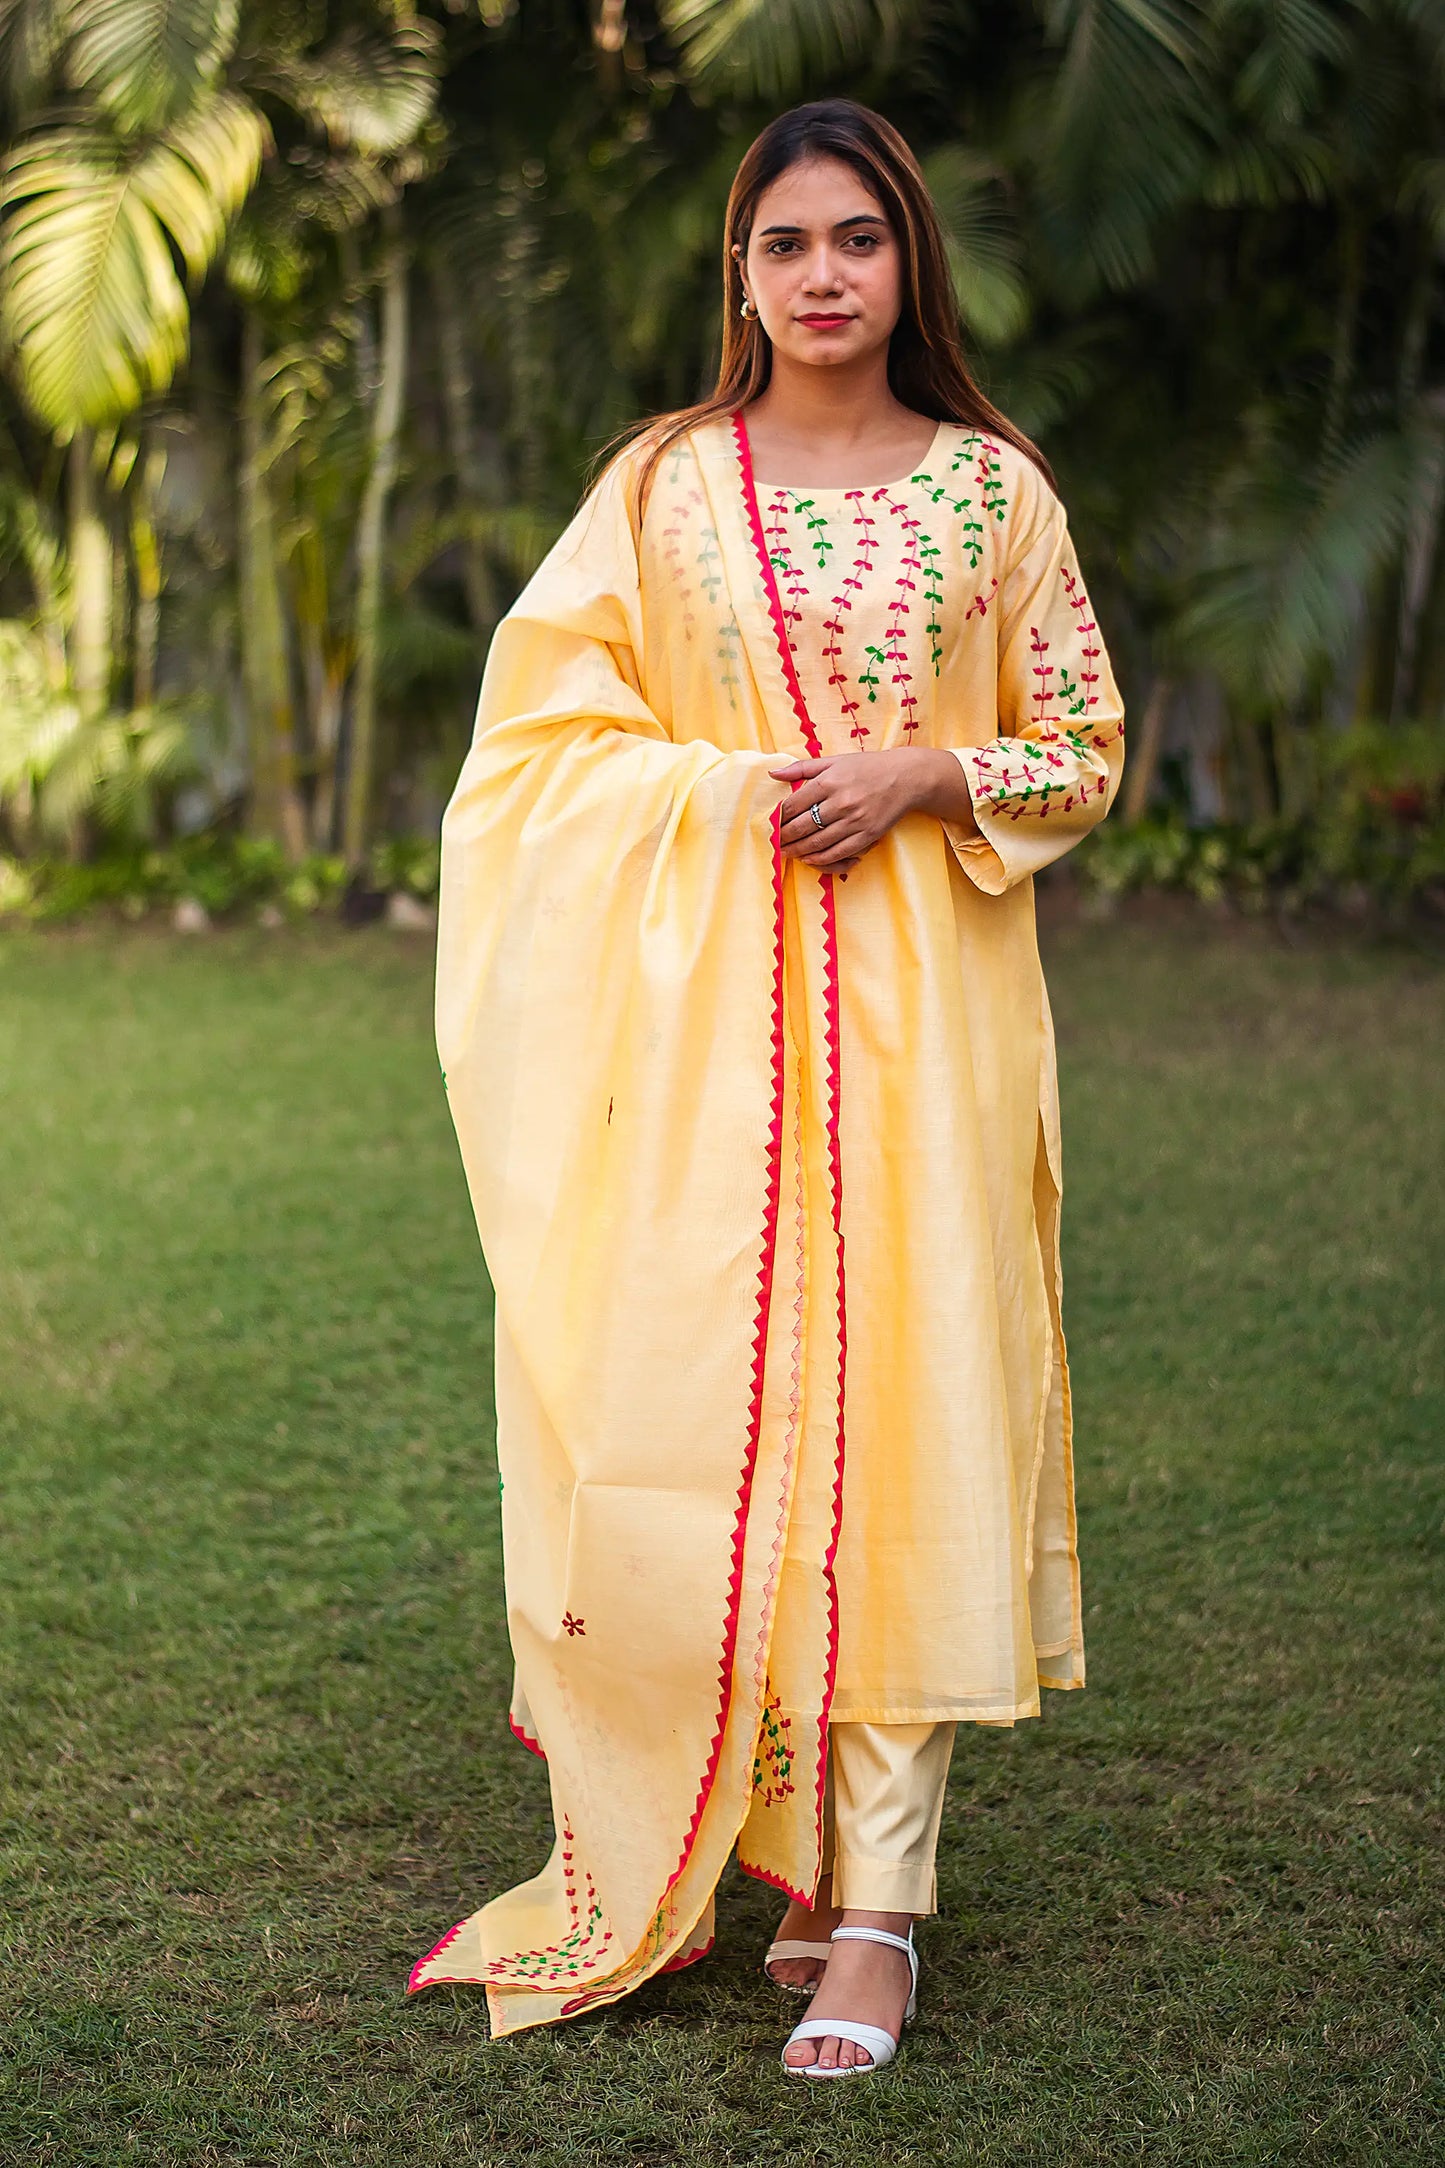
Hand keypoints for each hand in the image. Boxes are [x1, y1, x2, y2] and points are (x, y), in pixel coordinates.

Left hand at [770, 748, 976, 874]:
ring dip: (798, 851)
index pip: (794, 804)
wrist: (906, 778)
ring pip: (818, 843)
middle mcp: (841, 802)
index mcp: (829, 781)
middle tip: (773, 843)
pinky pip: (838, 852)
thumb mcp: (834, 760)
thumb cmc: (867, 767)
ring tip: (785, 852)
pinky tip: (808, 858)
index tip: (769, 824)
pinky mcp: (867, 835)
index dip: (778, 817)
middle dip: (784, 837)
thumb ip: (802, 768)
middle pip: (803, 826)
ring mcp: (855, 821)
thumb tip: (773, 773)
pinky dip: (820, 859)